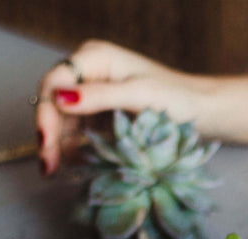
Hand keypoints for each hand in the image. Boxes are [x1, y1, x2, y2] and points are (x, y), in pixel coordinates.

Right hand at [35, 40, 204, 174]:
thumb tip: (60, 98)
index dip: (45, 110)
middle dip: (49, 134)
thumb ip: (100, 96)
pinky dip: (74, 150)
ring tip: (58, 171)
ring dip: (58, 147)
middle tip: (48, 166)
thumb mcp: (139, 95)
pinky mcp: (100, 116)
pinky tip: (73, 167)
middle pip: (54, 103)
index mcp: (96, 58)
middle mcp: (89, 73)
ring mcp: (93, 96)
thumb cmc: (177, 98)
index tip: (45, 139)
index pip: (55, 81)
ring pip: (62, 122)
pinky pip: (78, 134)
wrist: (202, 113)